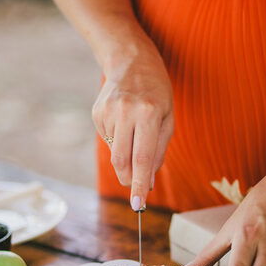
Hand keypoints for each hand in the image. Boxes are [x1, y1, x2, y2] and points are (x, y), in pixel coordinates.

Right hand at [93, 45, 173, 209]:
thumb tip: (148, 182)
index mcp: (149, 113)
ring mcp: (108, 112)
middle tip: (135, 185)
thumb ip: (159, 151)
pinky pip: (108, 140)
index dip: (140, 184)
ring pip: (115, 153)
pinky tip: (124, 123)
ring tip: (135, 133)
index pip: (143, 158)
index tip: (138, 205)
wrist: (130, 60)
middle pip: (122, 161)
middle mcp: (126, 112)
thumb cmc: (157, 91)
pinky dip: (118, 140)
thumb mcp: (168, 118)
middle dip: (129, 179)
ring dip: (126, 155)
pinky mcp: (96, 113)